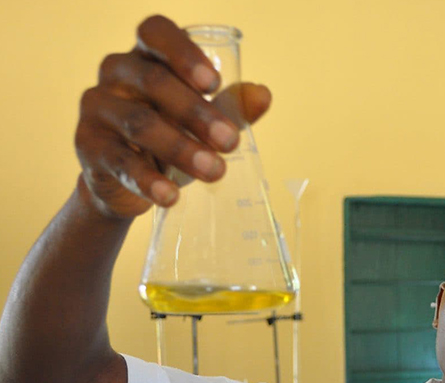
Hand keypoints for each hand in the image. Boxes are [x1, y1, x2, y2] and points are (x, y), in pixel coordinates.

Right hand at [75, 15, 271, 218]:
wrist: (127, 181)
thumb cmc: (169, 134)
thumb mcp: (202, 119)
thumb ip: (231, 107)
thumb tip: (262, 95)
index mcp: (146, 56)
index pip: (156, 32)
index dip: (183, 53)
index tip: (214, 83)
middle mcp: (116, 74)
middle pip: (153, 81)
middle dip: (197, 112)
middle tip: (231, 141)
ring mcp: (97, 108)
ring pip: (139, 123)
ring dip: (181, 149)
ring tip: (215, 171)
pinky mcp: (89, 146)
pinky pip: (120, 162)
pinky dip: (149, 181)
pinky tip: (171, 196)